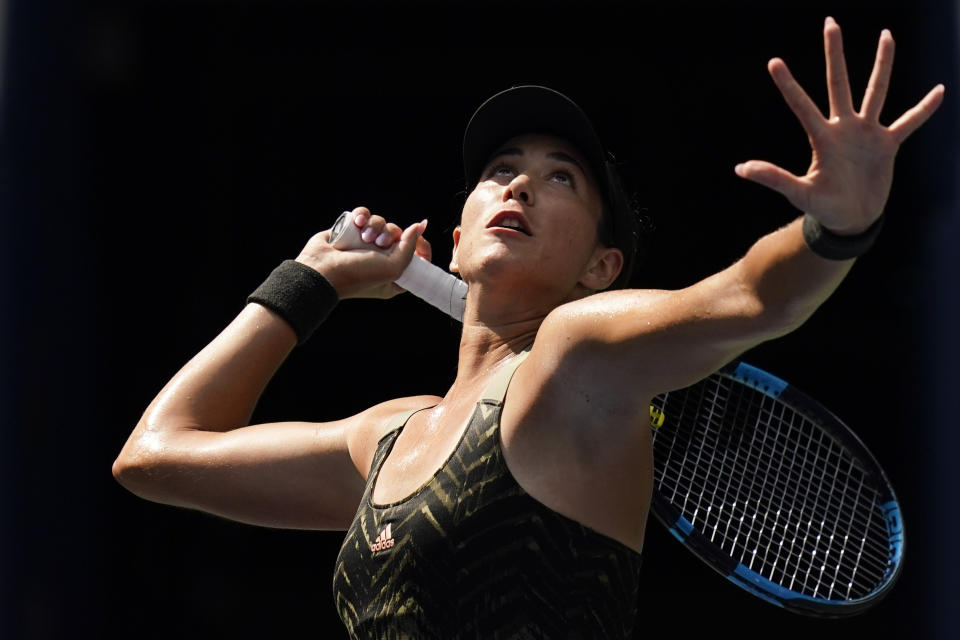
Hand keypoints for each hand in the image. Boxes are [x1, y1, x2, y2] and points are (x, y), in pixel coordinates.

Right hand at [295, 207, 430, 298]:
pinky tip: (357, 222)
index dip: (421, 246)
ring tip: (363, 235)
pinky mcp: (350, 232)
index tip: (420, 240)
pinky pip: (364, 216)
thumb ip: (410, 248)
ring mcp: (364, 245)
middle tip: (378, 243)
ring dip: (375, 225)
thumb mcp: (392, 269)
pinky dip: (362, 215)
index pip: (417, 257)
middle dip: (390, 234)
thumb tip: (419, 226)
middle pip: (398, 235)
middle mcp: (380, 258)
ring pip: (380, 223)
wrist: (321, 271)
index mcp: (393, 274)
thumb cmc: (357, 276)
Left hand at [735, 17, 943, 233]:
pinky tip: (940, 91)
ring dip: (882, 64)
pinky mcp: (887, 144)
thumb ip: (773, 178)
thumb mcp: (798, 193)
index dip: (788, 84)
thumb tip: (740, 169)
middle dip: (834, 54)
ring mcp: (867, 133)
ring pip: (875, 91)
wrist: (850, 221)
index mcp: (822, 137)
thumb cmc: (823, 208)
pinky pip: (909, 122)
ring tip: (886, 35)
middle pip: (839, 82)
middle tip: (830, 22)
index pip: (801, 104)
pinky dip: (924, 109)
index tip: (773, 61)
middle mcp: (844, 128)